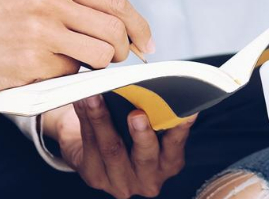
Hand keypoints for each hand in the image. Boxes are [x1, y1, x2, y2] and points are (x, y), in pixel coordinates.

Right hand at [0, 0, 153, 92]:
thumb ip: (72, 7)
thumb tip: (120, 30)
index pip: (116, 2)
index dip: (138, 25)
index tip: (145, 44)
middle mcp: (51, 3)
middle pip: (115, 30)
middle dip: (122, 51)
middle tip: (112, 60)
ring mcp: (41, 33)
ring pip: (99, 55)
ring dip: (95, 67)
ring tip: (72, 65)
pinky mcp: (31, 62)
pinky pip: (68, 76)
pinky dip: (62, 78)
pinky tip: (39, 71)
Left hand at [43, 98, 193, 198]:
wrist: (97, 150)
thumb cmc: (130, 132)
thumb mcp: (152, 129)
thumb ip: (157, 115)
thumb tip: (154, 87)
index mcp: (169, 164)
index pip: (175, 146)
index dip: (180, 128)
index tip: (187, 111)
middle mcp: (148, 179)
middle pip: (145, 155)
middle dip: (141, 134)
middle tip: (137, 114)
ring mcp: (120, 182)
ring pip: (112, 149)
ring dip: (102, 120)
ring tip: (96, 98)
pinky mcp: (95, 178)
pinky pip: (90, 146)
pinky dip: (85, 120)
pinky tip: (82, 103)